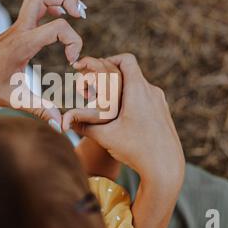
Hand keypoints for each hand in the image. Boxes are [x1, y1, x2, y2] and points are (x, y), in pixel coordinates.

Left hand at [0, 0, 87, 122]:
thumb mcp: (14, 99)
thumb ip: (39, 110)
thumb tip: (58, 125)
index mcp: (23, 44)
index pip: (57, 27)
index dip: (73, 41)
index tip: (71, 61)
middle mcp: (20, 30)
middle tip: (81, 14)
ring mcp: (17, 27)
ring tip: (74, 13)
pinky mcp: (15, 29)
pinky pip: (33, 7)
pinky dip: (49, 7)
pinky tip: (58, 19)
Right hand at [67, 53, 184, 188]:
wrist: (166, 168)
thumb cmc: (136, 150)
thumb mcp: (105, 137)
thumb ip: (82, 125)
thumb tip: (61, 121)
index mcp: (138, 90)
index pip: (126, 59)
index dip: (110, 59)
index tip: (97, 68)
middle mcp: (152, 92)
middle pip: (131, 71)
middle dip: (112, 75)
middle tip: (97, 86)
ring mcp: (160, 102)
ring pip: (139, 85)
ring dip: (122, 88)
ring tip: (107, 102)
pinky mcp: (164, 113)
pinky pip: (147, 97)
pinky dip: (132, 99)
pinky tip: (122, 116)